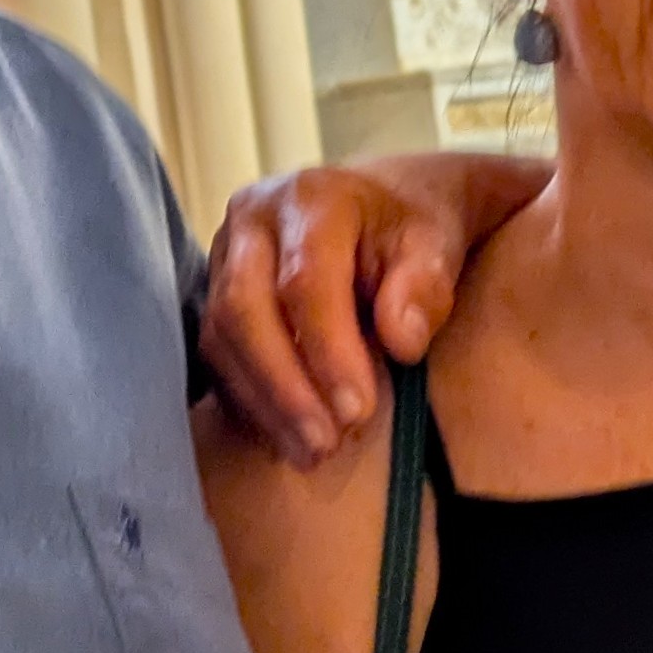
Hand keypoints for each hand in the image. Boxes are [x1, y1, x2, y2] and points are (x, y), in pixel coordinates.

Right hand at [199, 155, 542, 463]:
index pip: (305, 280)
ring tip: (311, 454)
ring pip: (219, 338)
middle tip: (325, 446)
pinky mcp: (214, 294)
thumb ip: (425, 286)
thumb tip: (402, 342)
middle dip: (282, 387)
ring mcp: (223, 256)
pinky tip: (285, 440)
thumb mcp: (438, 244)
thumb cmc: (416, 226)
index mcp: (310, 198)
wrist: (389, 202)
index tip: (358, 411)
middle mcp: (252, 221)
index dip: (327, 351)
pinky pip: (216, 357)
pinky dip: (249, 403)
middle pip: (242, 309)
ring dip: (264, 404)